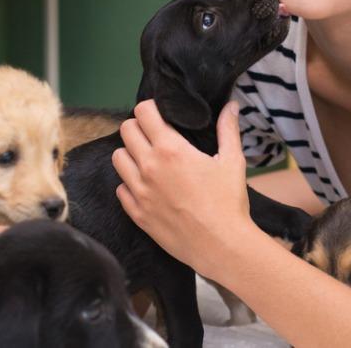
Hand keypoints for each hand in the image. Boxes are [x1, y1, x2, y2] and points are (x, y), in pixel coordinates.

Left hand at [112, 99, 256, 277]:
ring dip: (130, 154)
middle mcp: (149, 166)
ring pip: (117, 158)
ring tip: (147, 160)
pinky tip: (146, 187)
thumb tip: (230, 106)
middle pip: (126, 131)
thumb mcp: (233, 161)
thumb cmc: (228, 202)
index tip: (160, 115)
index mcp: (170, 149)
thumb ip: (228, 129)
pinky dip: (130, 184)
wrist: (221, 246)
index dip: (150, 109)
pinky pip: (120, 189)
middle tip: (154, 135)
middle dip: (138, 127)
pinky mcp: (137, 213)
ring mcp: (139, 191)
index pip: (143, 113)